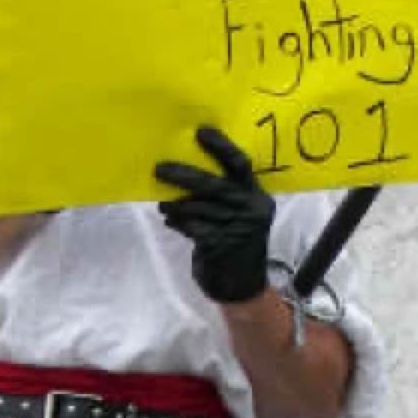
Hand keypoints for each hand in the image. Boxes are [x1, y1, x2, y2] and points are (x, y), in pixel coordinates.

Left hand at [155, 127, 274, 302]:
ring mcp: (238, 229)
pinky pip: (192, 227)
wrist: (241, 285)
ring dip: (175, 205)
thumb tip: (184, 168)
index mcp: (258, 197)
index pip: (240, 165)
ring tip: (163, 205)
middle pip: (213, 185)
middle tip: (159, 169)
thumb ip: (223, 195)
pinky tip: (170, 221)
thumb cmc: (236, 243)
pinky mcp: (221, 245)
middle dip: (184, 176)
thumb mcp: (240, 216)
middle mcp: (252, 210)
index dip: (221, 147)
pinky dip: (178, 223)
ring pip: (197, 208)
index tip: (200, 131)